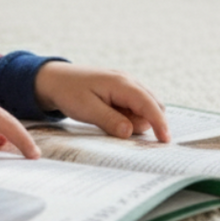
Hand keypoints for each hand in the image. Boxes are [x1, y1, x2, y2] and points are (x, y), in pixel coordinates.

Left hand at [34, 62, 169, 142]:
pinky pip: (135, 105)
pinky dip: (129, 116)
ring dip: (135, 120)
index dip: (159, 123)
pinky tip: (110, 117)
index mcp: (121, 83)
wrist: (54, 79)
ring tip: (107, 119)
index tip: (165, 141)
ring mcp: (126, 84)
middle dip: (147, 122)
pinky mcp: (121, 90)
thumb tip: (130, 132)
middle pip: (153, 104)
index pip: (148, 104)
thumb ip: (110, 121)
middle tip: (120, 130)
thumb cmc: (69, 92)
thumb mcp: (87, 109)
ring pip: (145, 106)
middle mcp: (128, 81)